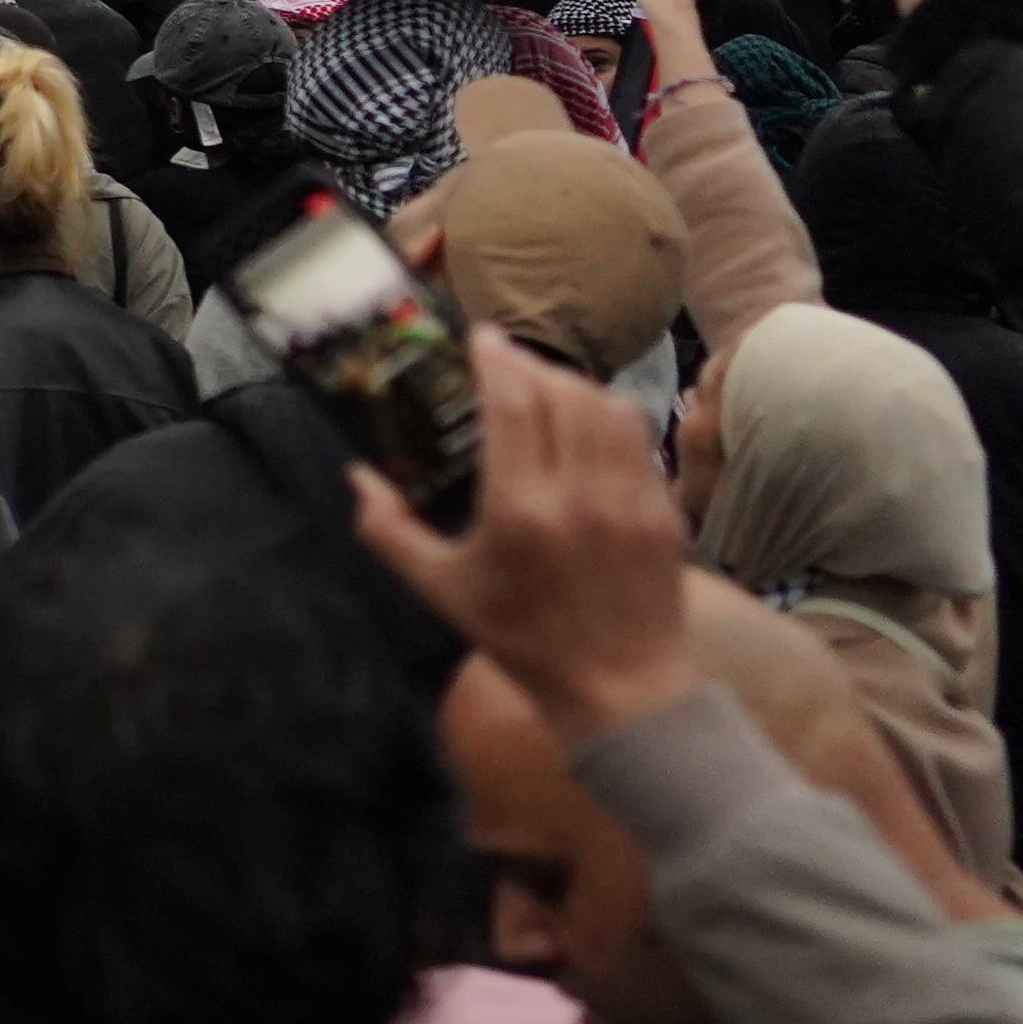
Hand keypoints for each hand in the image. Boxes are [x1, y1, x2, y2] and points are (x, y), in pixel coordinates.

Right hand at [342, 329, 707, 747]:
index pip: (513, 405)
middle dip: (532, 365)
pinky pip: (638, 439)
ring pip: (607, 406)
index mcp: (521, 511)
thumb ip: (390, 531)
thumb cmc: (522, 639)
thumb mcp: (442, 590)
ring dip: (573, 385)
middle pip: (562, 393)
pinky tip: (587, 425)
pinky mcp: (664, 511)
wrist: (620, 686)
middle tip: (506, 361)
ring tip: (547, 386)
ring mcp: (631, 500)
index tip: (480, 337)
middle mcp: (580, 495)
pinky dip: (609, 416)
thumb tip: (358, 478)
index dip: (496, 359)